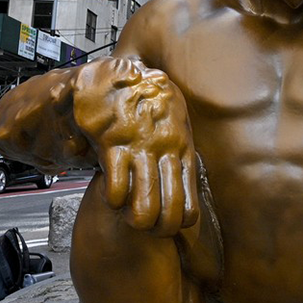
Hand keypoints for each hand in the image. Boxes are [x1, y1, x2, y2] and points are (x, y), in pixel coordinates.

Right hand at [72, 57, 198, 235]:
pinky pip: (117, 187)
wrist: (121, 73)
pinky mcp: (114, 143)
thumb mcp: (173, 129)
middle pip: (169, 213)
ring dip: (135, 219)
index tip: (168, 225)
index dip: (179, 223)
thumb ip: (178, 157)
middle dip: (158, 229)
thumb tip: (184, 188)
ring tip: (128, 215)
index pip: (190, 205)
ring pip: (143, 207)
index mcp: (183, 151)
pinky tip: (112, 195)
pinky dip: (114, 199)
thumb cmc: (149, 103)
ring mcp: (141, 149)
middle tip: (147, 228)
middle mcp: (166, 152)